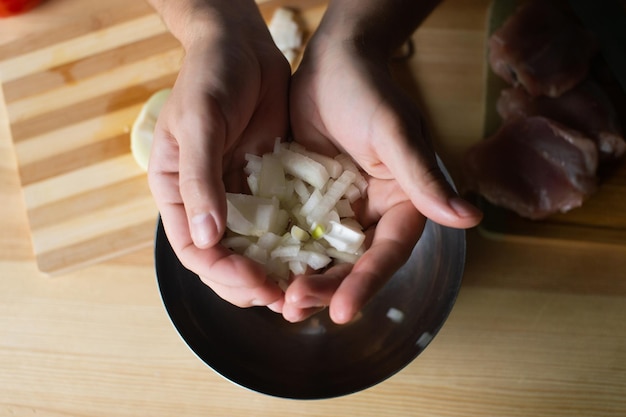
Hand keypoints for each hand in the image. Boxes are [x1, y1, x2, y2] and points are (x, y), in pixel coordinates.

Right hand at [147, 4, 290, 311]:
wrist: (241, 45)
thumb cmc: (209, 77)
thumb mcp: (200, 124)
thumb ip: (200, 180)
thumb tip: (207, 239)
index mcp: (177, 193)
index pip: (194, 251)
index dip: (223, 274)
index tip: (256, 284)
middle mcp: (206, 202)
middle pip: (225, 260)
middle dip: (251, 283)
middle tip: (287, 298)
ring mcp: (237, 195)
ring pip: (254, 249)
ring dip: (274, 272)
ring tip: (303, 288)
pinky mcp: (267, 185)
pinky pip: (279, 223)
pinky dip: (293, 244)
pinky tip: (316, 255)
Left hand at [283, 23, 480, 323]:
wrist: (332, 61)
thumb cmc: (369, 90)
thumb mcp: (394, 133)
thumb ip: (424, 178)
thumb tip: (470, 218)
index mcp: (403, 204)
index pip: (388, 253)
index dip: (367, 283)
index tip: (342, 311)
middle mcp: (374, 214)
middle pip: (353, 264)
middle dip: (327, 289)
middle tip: (294, 307)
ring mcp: (340, 211)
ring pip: (324, 257)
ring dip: (303, 280)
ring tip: (278, 301)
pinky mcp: (310, 202)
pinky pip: (297, 234)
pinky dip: (282, 255)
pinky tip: (261, 270)